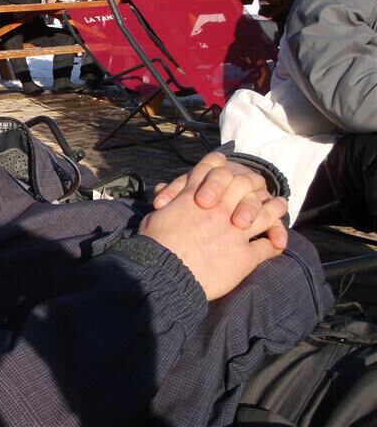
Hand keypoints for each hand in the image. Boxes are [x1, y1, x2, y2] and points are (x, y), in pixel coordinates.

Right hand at [139, 167, 287, 300]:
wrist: (165, 271)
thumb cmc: (154, 244)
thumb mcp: (155, 216)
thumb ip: (167, 203)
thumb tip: (162, 194)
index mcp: (195, 195)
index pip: (212, 168)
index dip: (220, 163)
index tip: (225, 164)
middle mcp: (219, 207)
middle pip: (245, 185)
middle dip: (254, 184)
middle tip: (261, 185)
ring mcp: (235, 230)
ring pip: (265, 213)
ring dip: (274, 209)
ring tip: (280, 206)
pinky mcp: (244, 255)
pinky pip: (266, 246)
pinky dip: (274, 242)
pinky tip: (277, 243)